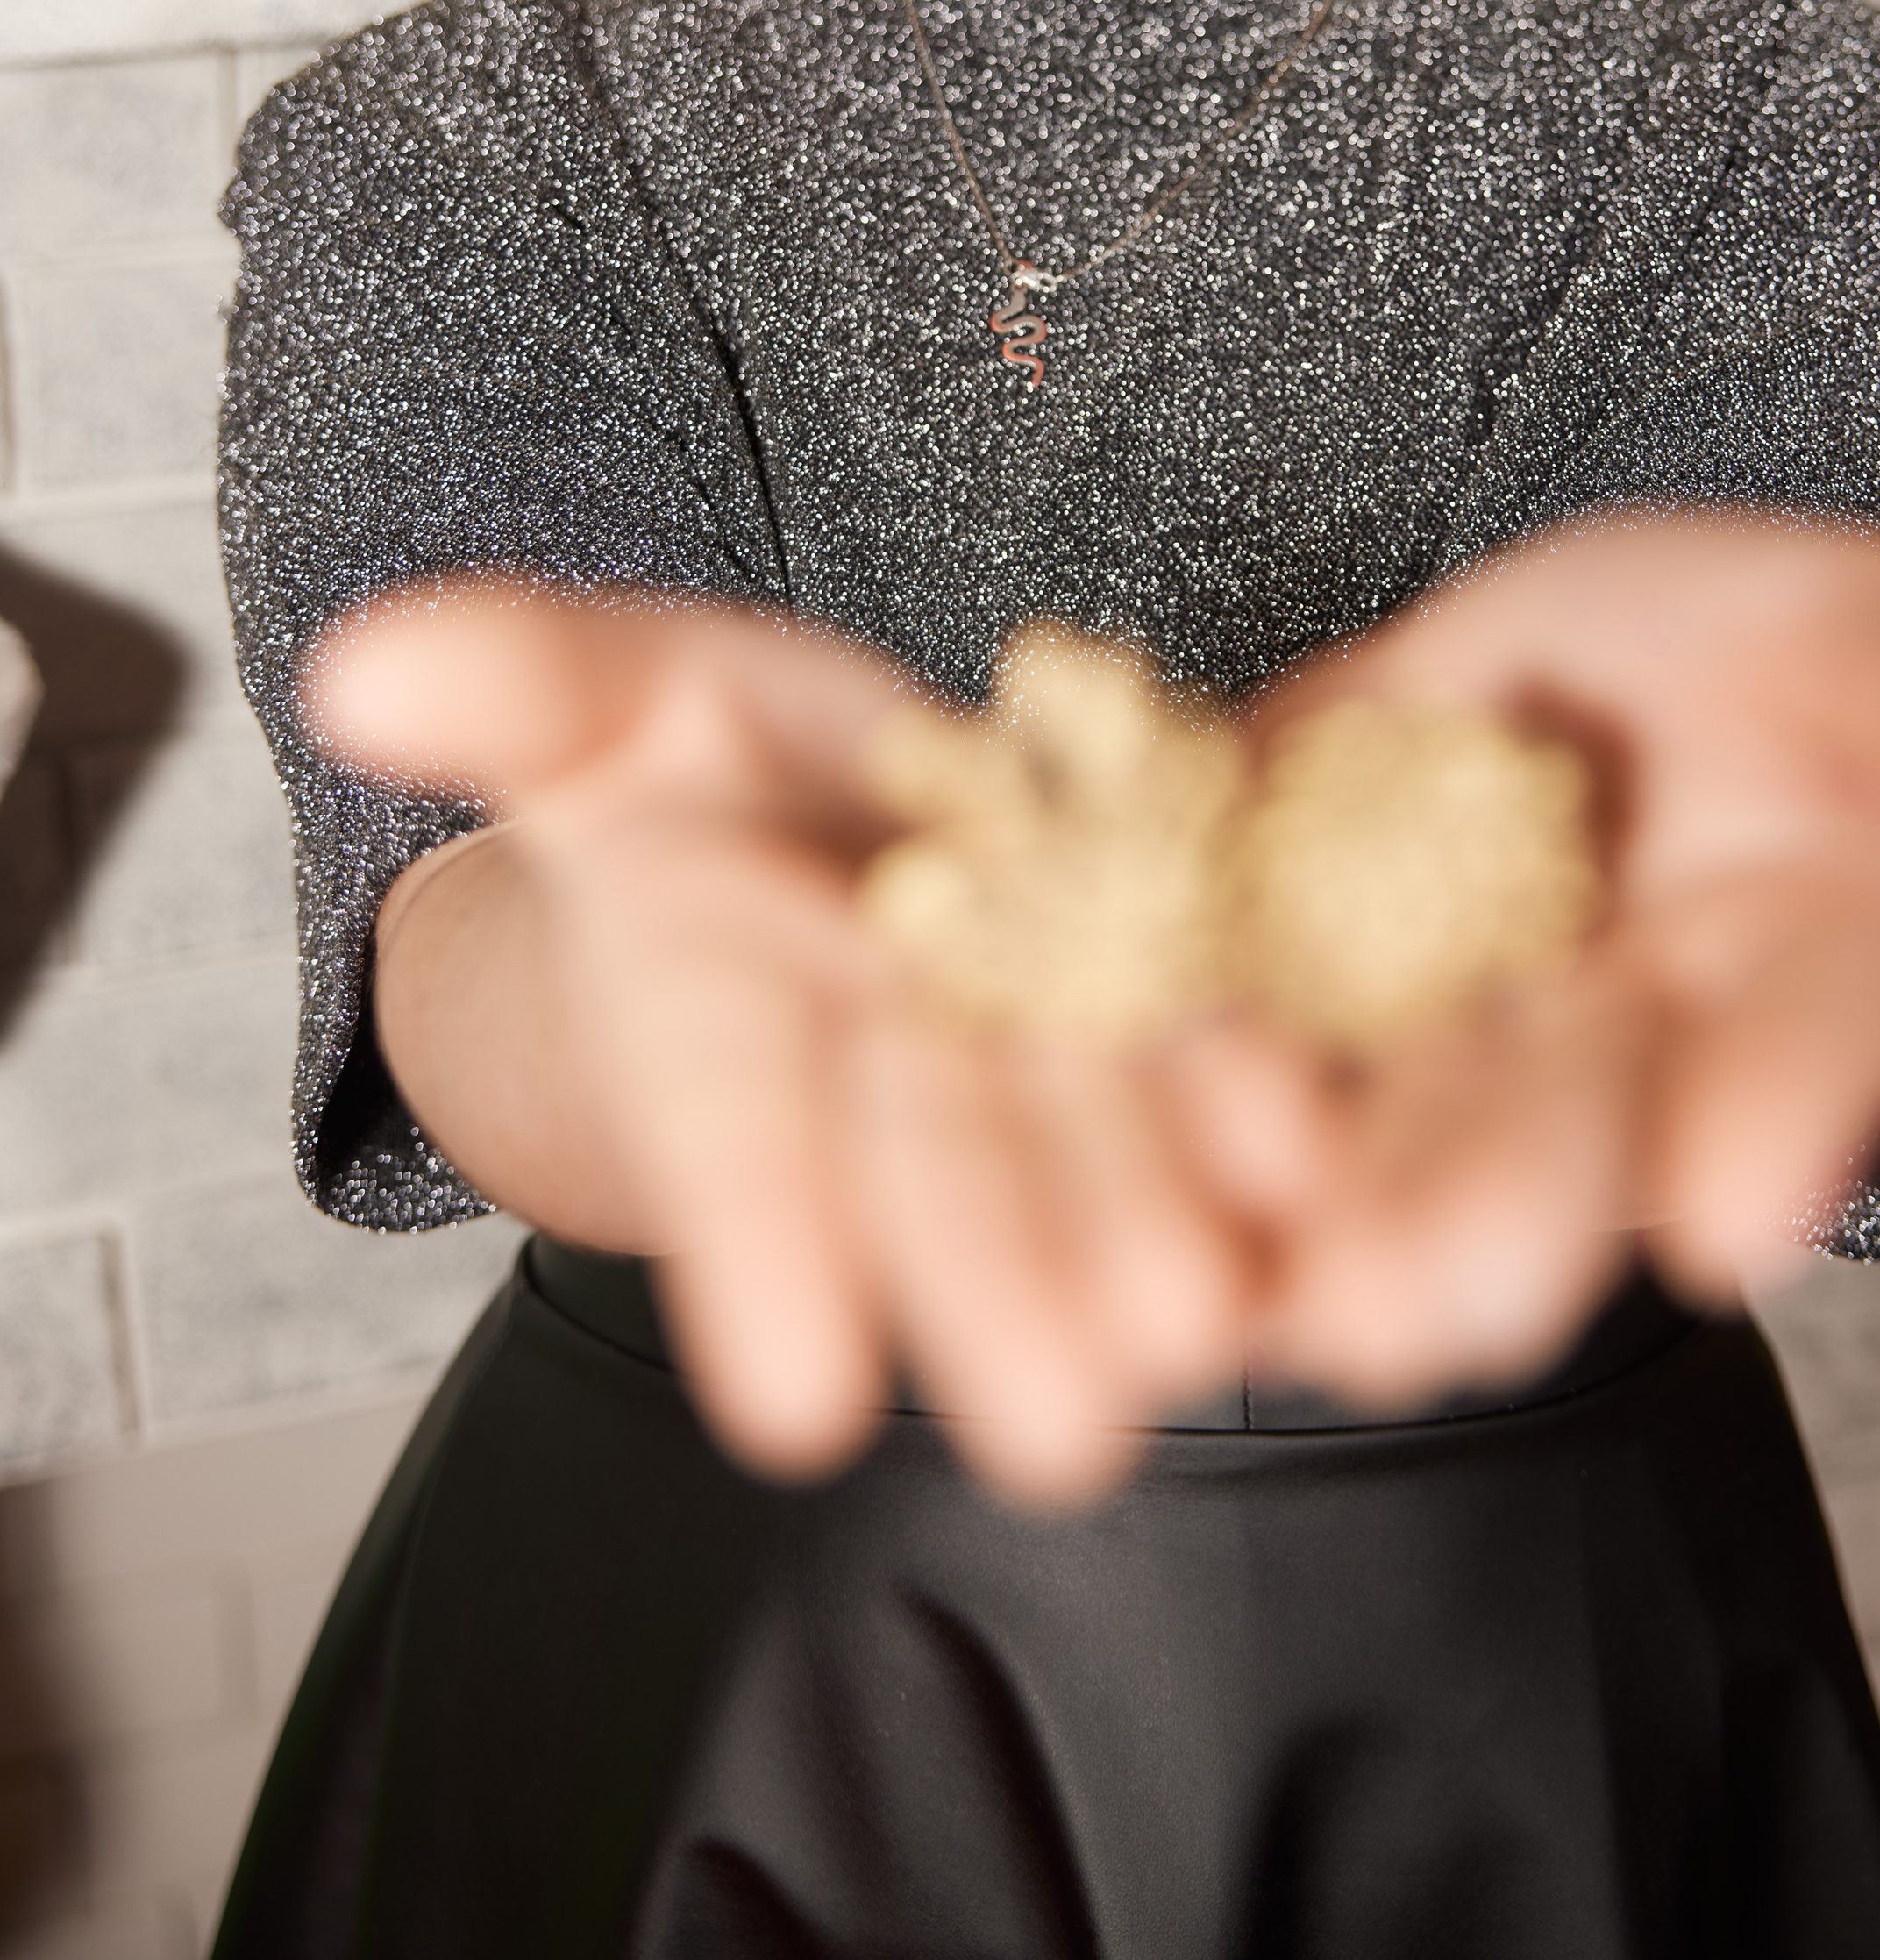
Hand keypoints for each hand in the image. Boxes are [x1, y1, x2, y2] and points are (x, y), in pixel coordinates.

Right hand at [312, 585, 1279, 1504]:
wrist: (852, 796)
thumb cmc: (698, 766)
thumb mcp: (609, 700)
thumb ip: (517, 684)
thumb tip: (356, 666)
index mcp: (724, 1027)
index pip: (734, 1147)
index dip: (766, 1258)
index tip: (795, 1402)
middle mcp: (884, 1074)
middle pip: (941, 1183)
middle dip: (998, 1291)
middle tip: (1067, 1428)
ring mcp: (1035, 1049)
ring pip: (1092, 1152)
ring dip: (1149, 1238)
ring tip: (1202, 1324)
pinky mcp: (1166, 1001)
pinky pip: (1215, 1061)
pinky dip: (1257, 1116)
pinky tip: (1308, 1157)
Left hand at [1242, 514, 1879, 1404]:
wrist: (1487, 680)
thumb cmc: (1689, 652)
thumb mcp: (1818, 619)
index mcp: (1789, 972)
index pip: (1804, 1047)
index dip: (1768, 1130)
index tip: (1725, 1224)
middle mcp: (1625, 1074)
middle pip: (1572, 1146)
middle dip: (1503, 1215)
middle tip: (1443, 1291)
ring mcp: (1448, 1095)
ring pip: (1388, 1173)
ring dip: (1333, 1231)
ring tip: (1286, 1278)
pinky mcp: (1280, 1082)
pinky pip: (1219, 1132)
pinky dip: (1172, 1164)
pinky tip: (1134, 1205)